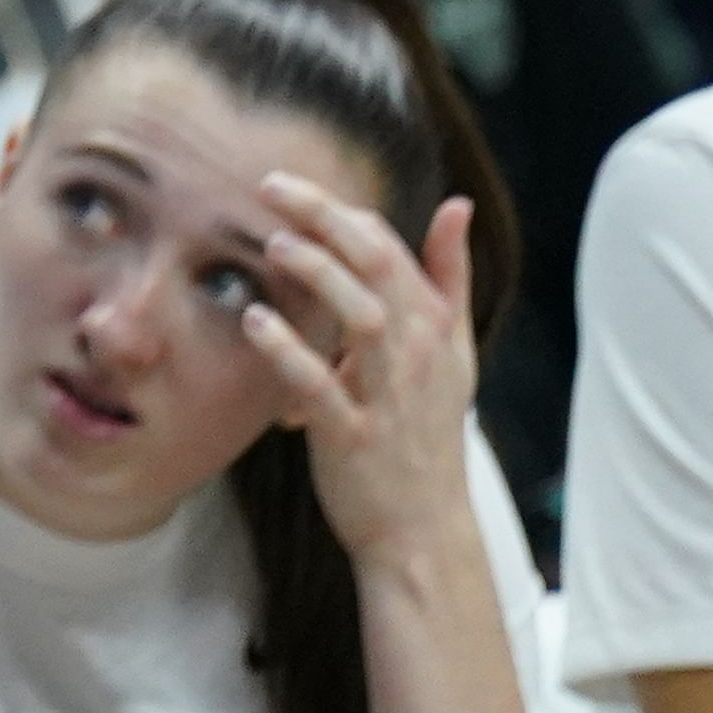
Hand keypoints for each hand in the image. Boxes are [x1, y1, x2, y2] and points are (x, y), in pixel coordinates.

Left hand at [244, 175, 481, 567]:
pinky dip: (290, 352)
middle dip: (328, 220)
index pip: (390, 249)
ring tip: (276, 244)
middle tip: (272, 186)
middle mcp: (417, 354)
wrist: (424, 526)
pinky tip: (256, 321)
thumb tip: (457, 204)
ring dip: (320, 275)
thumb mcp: (452, 350)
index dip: (341, 213)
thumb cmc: (427, 430)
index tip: (291, 189)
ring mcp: (389, 395)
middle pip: (379, 267)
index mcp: (433, 328)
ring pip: (363, 319)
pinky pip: (322, 387)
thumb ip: (449, 275)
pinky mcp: (354, 437)